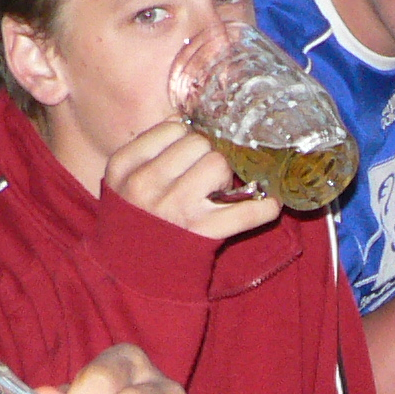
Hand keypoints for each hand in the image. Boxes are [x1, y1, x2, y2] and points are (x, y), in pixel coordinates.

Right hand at [104, 120, 282, 240]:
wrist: (133, 272)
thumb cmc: (135, 218)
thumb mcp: (124, 180)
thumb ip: (151, 149)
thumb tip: (191, 121)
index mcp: (125, 166)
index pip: (173, 128)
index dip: (187, 138)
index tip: (189, 153)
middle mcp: (147, 184)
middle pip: (199, 143)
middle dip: (207, 155)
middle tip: (204, 177)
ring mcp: (176, 208)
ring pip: (219, 163)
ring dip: (225, 175)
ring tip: (216, 192)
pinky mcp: (204, 232)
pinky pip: (248, 210)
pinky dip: (265, 207)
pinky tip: (270, 205)